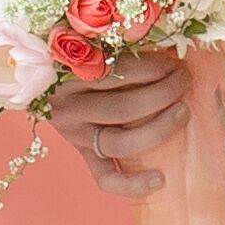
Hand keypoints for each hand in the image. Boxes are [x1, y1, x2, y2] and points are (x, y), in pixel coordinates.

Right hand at [53, 51, 193, 200]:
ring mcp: (75, 134)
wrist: (40, 78)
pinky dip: (132, 184)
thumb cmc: (78, 52)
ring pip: (120, 142)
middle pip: (123, 108)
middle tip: (184, 81)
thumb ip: (120, 43)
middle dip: (164, 93)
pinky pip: (105, 178)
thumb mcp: (90, 40)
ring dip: (159, 128)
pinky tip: (160, 179)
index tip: (174, 61)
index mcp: (67, 74)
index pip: (117, 73)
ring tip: (184, 112)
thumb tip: (171, 44)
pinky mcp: (83, 153)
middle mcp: (69, 107)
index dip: (153, 67)